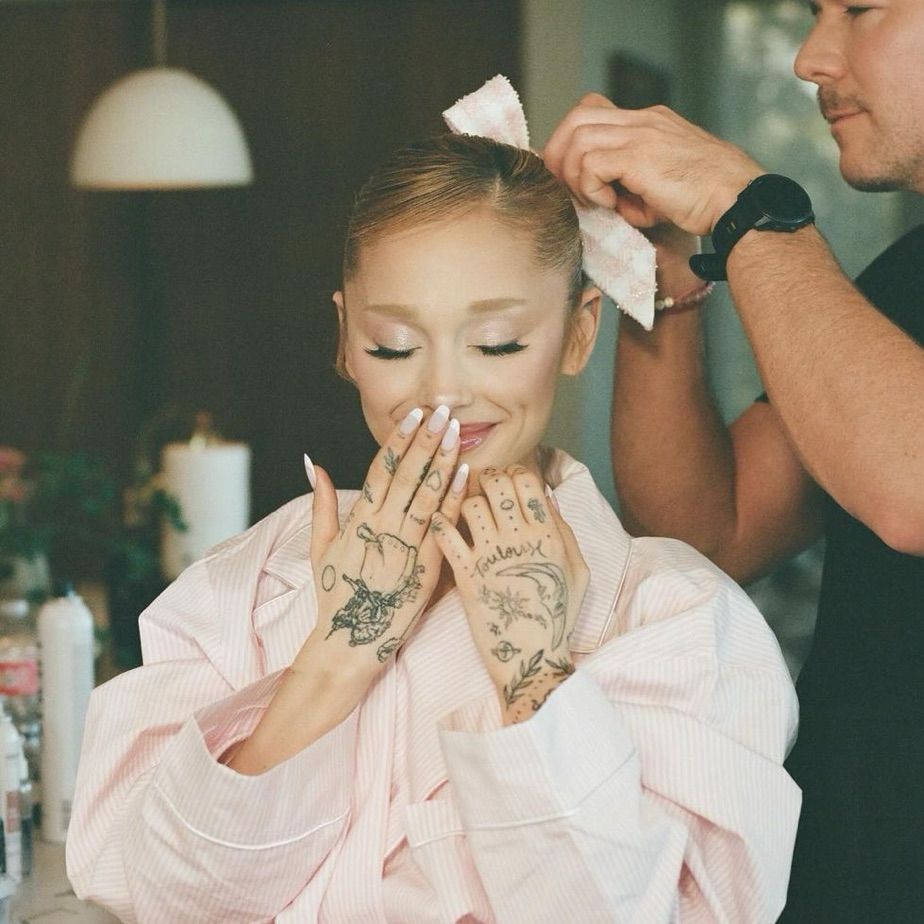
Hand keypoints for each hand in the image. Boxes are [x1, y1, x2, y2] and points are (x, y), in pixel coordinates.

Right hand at [306, 408, 465, 673]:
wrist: (350, 642)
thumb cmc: (336, 594)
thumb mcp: (320, 548)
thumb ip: (322, 505)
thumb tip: (314, 465)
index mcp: (357, 520)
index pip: (381, 470)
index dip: (399, 441)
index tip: (414, 416)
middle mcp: (381, 529)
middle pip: (406, 476)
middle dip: (425, 441)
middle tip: (443, 411)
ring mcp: (405, 548)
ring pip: (426, 496)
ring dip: (442, 461)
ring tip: (456, 433)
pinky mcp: (426, 568)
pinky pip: (442, 527)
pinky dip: (453, 499)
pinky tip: (465, 473)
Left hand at [430, 466, 588, 723]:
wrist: (533, 660)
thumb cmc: (557, 615)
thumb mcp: (578, 571)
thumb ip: (564, 531)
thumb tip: (548, 497)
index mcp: (549, 536)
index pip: (527, 481)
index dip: (514, 474)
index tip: (507, 481)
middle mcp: (520, 540)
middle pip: (497, 484)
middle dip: (488, 479)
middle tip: (484, 489)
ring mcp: (491, 557)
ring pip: (471, 505)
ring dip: (467, 503)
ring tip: (467, 513)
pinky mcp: (466, 576)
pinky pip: (446, 537)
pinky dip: (440, 524)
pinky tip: (440, 523)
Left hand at [543, 93, 764, 235]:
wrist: (738, 201)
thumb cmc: (706, 202)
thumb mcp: (661, 186)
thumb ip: (628, 186)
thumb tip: (600, 199)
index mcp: (650, 122)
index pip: (594, 111)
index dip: (572, 141)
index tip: (573, 178)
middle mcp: (644, 120)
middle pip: (577, 116)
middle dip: (560, 155)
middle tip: (569, 190)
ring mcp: (642, 133)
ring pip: (577, 137)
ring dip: (575, 175)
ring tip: (596, 201)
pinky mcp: (640, 155)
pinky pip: (590, 163)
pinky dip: (590, 187)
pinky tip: (612, 204)